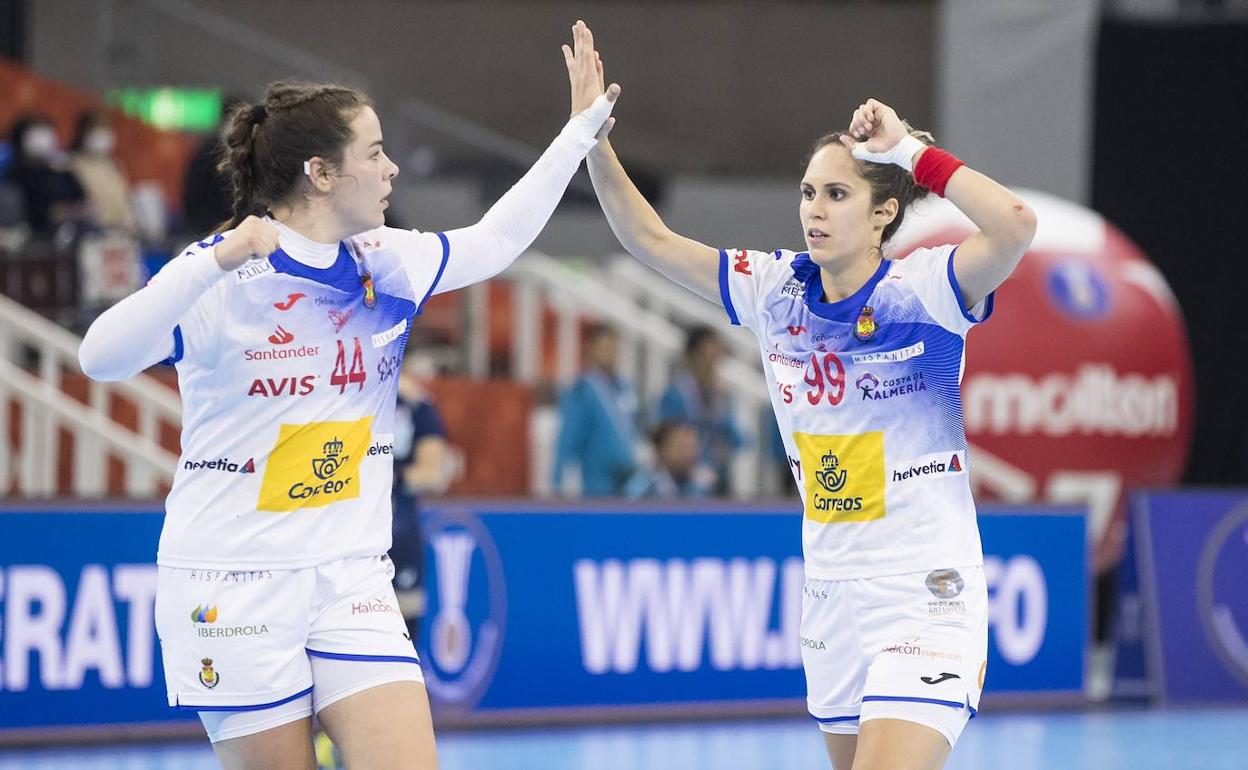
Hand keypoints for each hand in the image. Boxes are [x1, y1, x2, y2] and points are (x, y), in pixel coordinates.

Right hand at [213, 215, 279, 269]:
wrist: (220, 256)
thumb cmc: (238, 249)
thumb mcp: (252, 237)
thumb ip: (265, 236)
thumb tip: (279, 243)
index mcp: (254, 219)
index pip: (276, 233)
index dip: (267, 243)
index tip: (252, 243)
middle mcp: (254, 223)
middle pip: (275, 240)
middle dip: (266, 248)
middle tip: (250, 248)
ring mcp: (253, 231)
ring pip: (272, 248)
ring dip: (261, 253)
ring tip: (248, 250)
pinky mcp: (251, 240)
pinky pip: (266, 253)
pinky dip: (258, 257)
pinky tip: (247, 254)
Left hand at [563, 20, 619, 135]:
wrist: (581, 129)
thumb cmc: (595, 121)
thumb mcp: (604, 112)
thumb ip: (609, 101)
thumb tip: (615, 93)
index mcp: (588, 80)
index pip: (587, 57)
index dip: (587, 43)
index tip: (585, 30)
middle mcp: (581, 78)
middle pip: (580, 53)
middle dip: (580, 38)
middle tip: (578, 22)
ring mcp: (577, 80)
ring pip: (576, 57)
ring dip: (576, 43)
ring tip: (574, 31)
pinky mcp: (576, 84)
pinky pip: (573, 66)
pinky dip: (572, 56)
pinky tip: (569, 49)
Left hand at [838, 98, 923, 170]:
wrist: (895, 148)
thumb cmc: (881, 152)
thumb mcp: (861, 150)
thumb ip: (850, 144)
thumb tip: (841, 137)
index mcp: (869, 131)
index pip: (855, 123)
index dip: (853, 127)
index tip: (858, 135)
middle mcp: (874, 123)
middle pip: (857, 114)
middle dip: (856, 122)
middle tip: (863, 131)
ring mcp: (879, 116)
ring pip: (862, 108)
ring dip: (861, 117)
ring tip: (868, 127)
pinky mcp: (884, 110)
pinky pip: (870, 103)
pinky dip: (867, 110)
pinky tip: (871, 119)